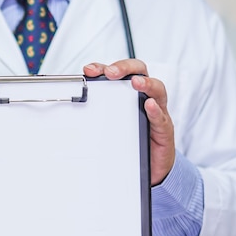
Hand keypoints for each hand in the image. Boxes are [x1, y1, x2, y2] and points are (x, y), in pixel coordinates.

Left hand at [83, 60, 174, 185]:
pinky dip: (155, 111)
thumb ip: (98, 117)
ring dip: (146, 83)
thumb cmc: (132, 142)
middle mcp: (144, 98)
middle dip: (125, 68)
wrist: (151, 167)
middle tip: (111, 73)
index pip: (118, 73)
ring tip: (135, 82)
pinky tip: (149, 106)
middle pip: (139, 72)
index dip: (104, 68)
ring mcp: (157, 112)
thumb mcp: (112, 127)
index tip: (89, 70)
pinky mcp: (163, 130)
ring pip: (157, 90)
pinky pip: (161, 118)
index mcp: (129, 95)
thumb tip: (72, 114)